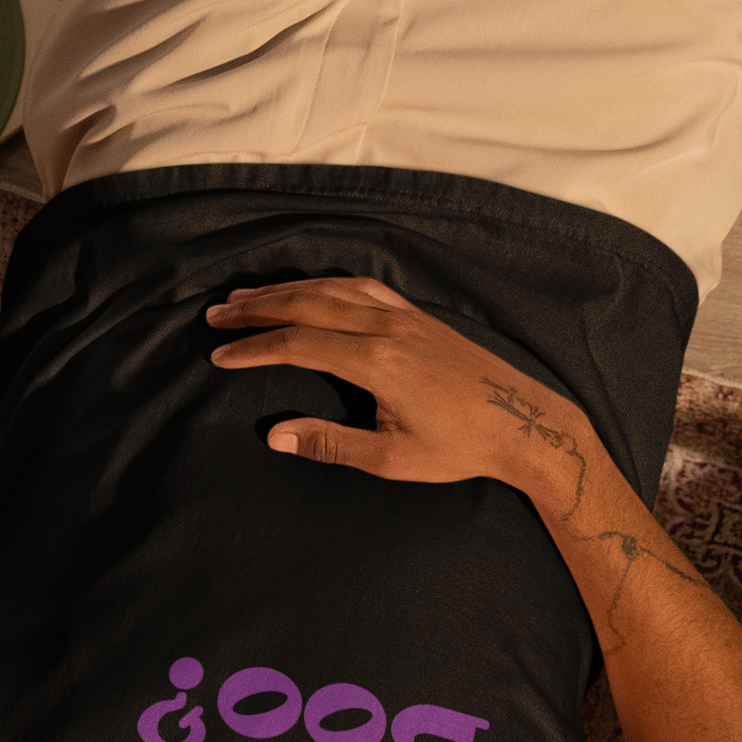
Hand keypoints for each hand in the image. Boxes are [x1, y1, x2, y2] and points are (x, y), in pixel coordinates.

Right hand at [203, 277, 605, 510]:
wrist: (524, 424)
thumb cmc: (460, 448)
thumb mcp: (391, 459)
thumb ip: (330, 444)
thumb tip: (275, 436)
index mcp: (376, 363)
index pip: (298, 344)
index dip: (254, 348)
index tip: (219, 355)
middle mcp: (388, 329)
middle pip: (309, 303)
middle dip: (258, 307)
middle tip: (217, 313)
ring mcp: (406, 317)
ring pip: (334, 289)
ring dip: (288, 289)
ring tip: (249, 296)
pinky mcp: (420, 317)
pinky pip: (364, 288)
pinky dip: (328, 283)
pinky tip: (312, 287)